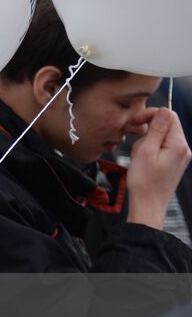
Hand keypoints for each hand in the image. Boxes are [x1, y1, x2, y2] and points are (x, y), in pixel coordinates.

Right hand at [126, 109, 191, 229]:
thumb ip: (156, 129)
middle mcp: (183, 149)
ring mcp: (180, 156)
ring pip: (161, 137)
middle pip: (165, 126)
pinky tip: (143, 162)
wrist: (148, 205)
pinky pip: (161, 147)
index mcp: (178, 145)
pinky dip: (150, 150)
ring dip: (146, 142)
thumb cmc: (144, 182)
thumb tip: (163, 110)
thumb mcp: (146, 151)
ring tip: (138, 157)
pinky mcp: (174, 162)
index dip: (150, 114)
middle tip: (133, 141)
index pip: (169, 115)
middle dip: (147, 131)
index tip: (135, 121)